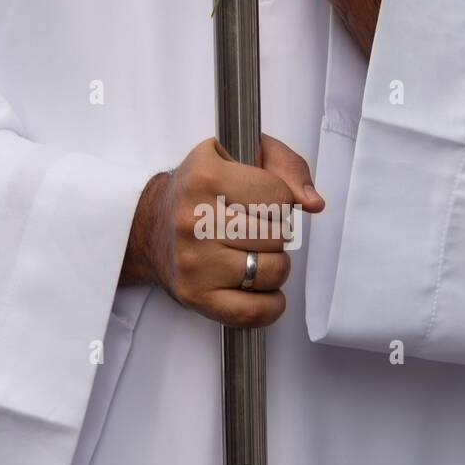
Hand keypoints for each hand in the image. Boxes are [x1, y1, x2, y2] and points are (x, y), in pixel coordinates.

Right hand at [121, 135, 324, 327]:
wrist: (152, 225)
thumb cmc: (204, 189)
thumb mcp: (243, 153)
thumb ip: (288, 166)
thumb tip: (313, 203)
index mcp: (206, 177)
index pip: (279, 197)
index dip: (279, 201)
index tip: (259, 202)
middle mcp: (194, 220)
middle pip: (278, 237)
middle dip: (276, 234)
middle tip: (253, 230)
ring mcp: (194, 262)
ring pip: (272, 271)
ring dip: (273, 265)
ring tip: (253, 254)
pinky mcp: (195, 296)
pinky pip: (254, 311)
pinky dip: (270, 305)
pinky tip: (259, 288)